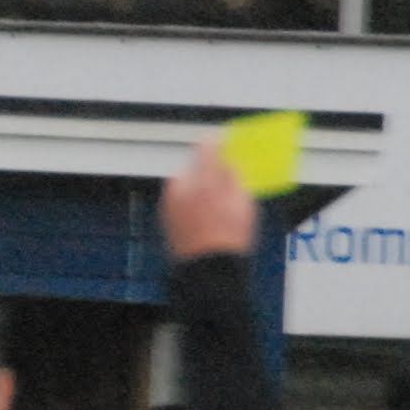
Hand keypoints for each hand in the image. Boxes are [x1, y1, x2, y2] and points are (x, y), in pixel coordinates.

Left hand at [162, 147, 256, 262]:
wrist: (209, 268)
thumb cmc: (229, 238)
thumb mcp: (243, 203)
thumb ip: (234, 176)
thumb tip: (229, 161)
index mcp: (204, 179)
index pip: (208, 146)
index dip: (219, 141)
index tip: (225, 140)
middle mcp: (182, 185)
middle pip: (194, 163)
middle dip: (207, 165)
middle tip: (222, 170)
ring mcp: (170, 199)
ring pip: (185, 180)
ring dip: (197, 182)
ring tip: (214, 196)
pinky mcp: (165, 212)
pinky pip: (178, 195)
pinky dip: (188, 196)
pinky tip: (202, 208)